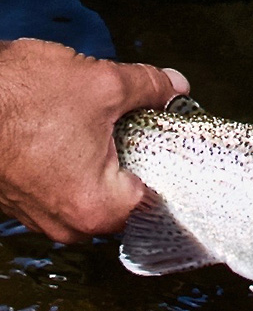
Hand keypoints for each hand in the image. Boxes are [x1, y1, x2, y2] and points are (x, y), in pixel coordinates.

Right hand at [0, 39, 188, 242]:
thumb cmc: (17, 98)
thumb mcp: (100, 84)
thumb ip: (147, 87)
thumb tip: (175, 86)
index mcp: (100, 210)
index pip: (156, 197)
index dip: (164, 165)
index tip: (166, 141)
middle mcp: (71, 226)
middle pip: (123, 196)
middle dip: (130, 160)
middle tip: (132, 126)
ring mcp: (41, 217)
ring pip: (90, 191)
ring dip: (97, 161)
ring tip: (93, 126)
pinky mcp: (19, 202)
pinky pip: (60, 187)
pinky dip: (67, 163)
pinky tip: (64, 133)